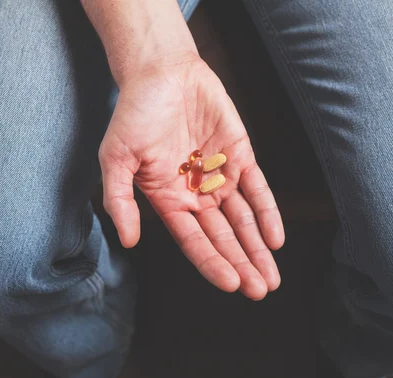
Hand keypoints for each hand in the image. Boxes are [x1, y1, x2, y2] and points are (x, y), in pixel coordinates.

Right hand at [99, 56, 283, 299]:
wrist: (162, 72)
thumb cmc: (135, 114)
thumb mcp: (116, 158)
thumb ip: (120, 199)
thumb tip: (128, 240)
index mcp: (169, 201)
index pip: (194, 241)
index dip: (213, 263)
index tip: (232, 285)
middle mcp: (197, 195)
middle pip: (224, 238)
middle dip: (242, 265)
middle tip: (260, 290)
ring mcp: (220, 176)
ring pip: (244, 220)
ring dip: (258, 248)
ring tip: (271, 276)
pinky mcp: (240, 155)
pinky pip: (258, 188)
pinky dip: (268, 212)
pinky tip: (276, 238)